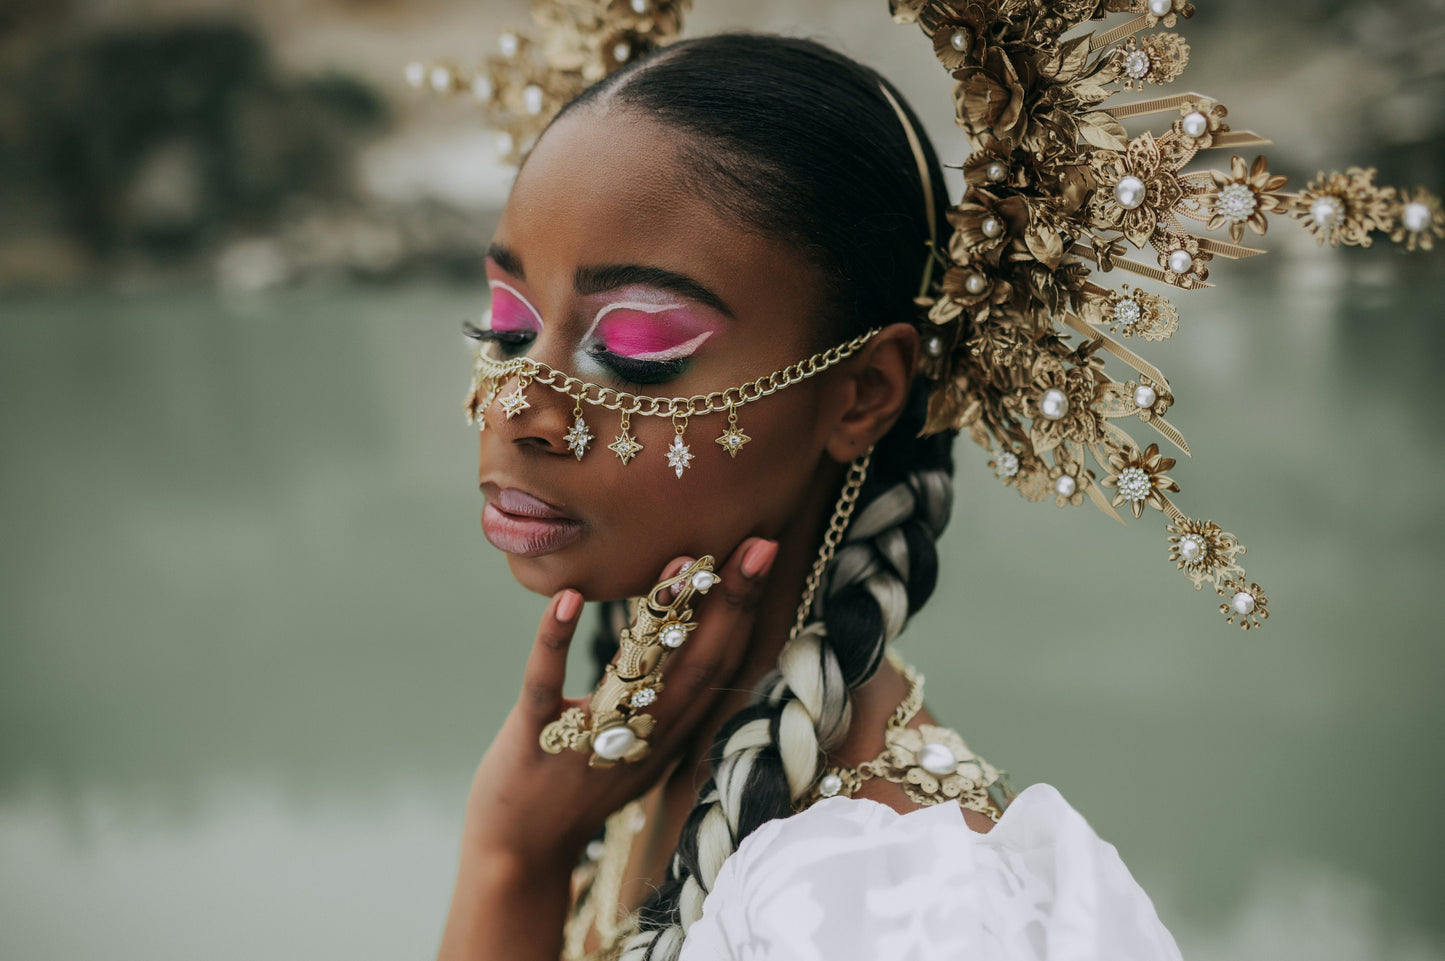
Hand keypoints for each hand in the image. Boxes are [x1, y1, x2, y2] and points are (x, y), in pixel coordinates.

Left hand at [460, 536, 779, 870]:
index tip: (763, 552)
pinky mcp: (535, 739)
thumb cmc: (579, 789)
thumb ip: (668, 703)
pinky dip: (556, 640)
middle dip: (730, 601)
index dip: (745, 608)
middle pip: (698, 664)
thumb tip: (690, 636)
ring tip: (681, 561)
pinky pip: (547, 684)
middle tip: (756, 544)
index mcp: (670, 733)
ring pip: (636, 673)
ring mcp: (590, 741)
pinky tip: (568, 597)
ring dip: (660, 615)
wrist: (519, 854)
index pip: (719, 664)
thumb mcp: (640, 749)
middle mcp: (642, 737)